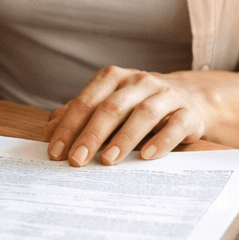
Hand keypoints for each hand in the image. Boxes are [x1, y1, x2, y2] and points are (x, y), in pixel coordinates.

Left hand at [42, 67, 212, 165]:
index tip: (56, 151)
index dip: (69, 126)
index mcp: (113, 78)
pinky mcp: (188, 112)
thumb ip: (78, 116)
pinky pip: (176, 125)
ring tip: (108, 161)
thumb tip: (48, 131)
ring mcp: (165, 95)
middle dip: (91, 135)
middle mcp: (138, 82)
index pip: (86, 102)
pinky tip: (147, 156)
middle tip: (76, 160)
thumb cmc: (137, 104)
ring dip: (124, 139)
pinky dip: (161, 141)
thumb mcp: (107, 105)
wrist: (189, 98)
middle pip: (111, 108)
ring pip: (143, 114)